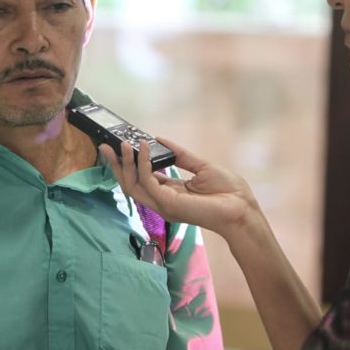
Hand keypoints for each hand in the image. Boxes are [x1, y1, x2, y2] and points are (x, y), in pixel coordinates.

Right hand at [100, 138, 258, 241]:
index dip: (129, 163)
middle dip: (117, 165)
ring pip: (133, 185)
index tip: (121, 146)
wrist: (243, 210)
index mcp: (169, 193)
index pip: (141, 179)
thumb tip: (159, 139)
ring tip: (123, 144)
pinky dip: (143, 164)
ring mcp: (164, 204)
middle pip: (130, 184)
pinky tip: (144, 149)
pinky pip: (148, 181)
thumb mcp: (202, 167)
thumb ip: (180, 155)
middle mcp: (162, 201)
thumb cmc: (229, 193)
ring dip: (125, 163)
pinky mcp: (169, 203)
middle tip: (106, 146)